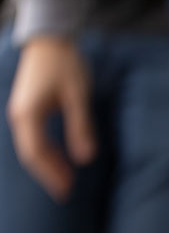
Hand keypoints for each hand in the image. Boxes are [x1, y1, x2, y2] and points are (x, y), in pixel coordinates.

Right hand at [6, 35, 95, 200]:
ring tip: (66, 181)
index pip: (35, 152)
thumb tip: (85, 159)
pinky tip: (61, 160)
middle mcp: (19, 115)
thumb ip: (81, 127)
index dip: (50, 174)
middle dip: (48, 174)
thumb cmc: (64, 64)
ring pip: (31, 146)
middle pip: (30, 153)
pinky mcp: (28, 108)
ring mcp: (21, 111)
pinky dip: (46, 151)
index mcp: (28, 114)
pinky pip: (33, 137)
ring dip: (48, 164)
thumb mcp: (78, 96)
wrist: (49, 39)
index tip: (65, 190)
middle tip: (66, 193)